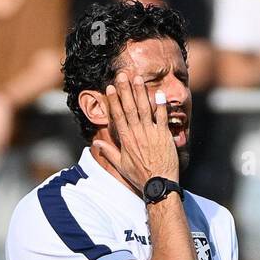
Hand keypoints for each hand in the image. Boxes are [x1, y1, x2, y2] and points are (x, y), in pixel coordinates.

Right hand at [92, 71, 178, 189]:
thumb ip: (109, 153)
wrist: (158, 185)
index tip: (110, 88)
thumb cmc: (140, 176)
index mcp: (126, 139)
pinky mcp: (164, 135)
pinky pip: (162, 117)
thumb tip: (95, 145)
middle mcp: (137, 133)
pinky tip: (159, 93)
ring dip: (140, 92)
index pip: (117, 116)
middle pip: (129, 108)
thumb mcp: (121, 166)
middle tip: (121, 75)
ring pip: (144, 109)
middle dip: (125, 90)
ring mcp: (151, 133)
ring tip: (137, 78)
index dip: (113, 101)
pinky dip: (161, 105)